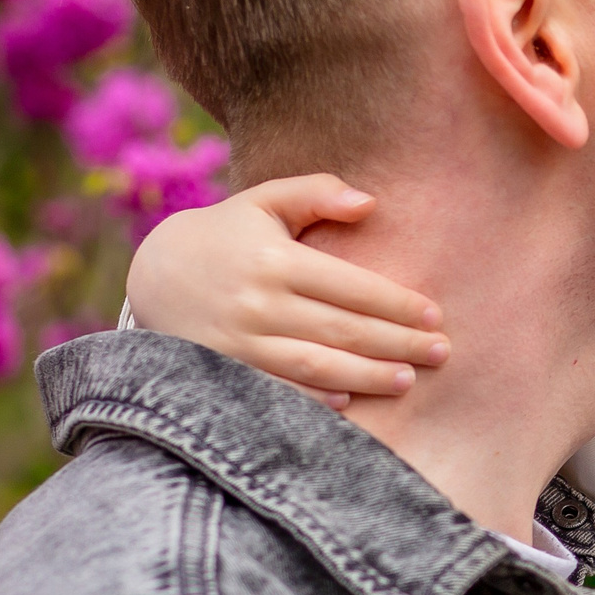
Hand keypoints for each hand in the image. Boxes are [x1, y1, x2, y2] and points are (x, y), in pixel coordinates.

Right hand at [126, 175, 447, 409]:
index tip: (434, 315)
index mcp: (275, 261)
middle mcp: (258, 304)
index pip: (351, 287)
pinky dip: (315, 398)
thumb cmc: (225, 234)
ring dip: (367, 375)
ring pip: (316, 365)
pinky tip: (351, 400)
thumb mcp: (264, 202)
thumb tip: (371, 203)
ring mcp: (239, 343)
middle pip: (343, 329)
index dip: (397, 304)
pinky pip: (278, 390)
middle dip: (398, 343)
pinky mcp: (224, 372)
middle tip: (441, 352)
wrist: (152, 274)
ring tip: (408, 379)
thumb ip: (317, 194)